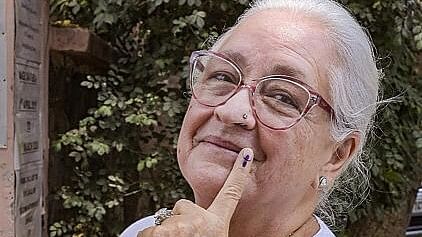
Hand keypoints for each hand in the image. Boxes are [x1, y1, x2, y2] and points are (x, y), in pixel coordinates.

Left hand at [138, 148, 253, 236]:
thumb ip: (206, 227)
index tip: (246, 154)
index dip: (239, 174)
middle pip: (181, 206)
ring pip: (163, 220)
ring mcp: (185, 227)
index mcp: (218, 225)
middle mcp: (205, 223)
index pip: (231, 195)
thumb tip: (188, 214)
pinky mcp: (165, 232)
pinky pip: (147, 231)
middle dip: (177, 222)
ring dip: (161, 234)